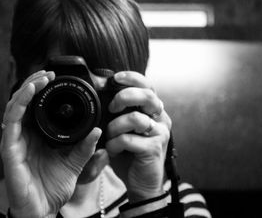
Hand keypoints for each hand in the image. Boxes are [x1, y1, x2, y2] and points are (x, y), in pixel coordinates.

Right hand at [0, 70, 101, 217]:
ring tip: (40, 78)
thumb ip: (84, 147)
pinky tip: (29, 93)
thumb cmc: (53, 188)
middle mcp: (23, 135)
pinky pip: (11, 122)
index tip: (54, 77)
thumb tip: (98, 131)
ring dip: (26, 89)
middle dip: (33, 83)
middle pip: (23, 101)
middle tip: (47, 72)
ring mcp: (14, 141)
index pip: (34, 106)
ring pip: (14, 106)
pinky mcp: (9, 149)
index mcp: (36, 136)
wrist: (43, 210)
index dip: (41, 89)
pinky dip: (18, 104)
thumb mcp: (75, 164)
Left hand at [106, 71, 171, 202]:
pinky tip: (113, 150)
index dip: (132, 78)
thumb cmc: (130, 153)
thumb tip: (101, 92)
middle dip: (125, 97)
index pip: (147, 86)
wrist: (141, 183)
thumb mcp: (122, 128)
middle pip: (147, 96)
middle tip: (112, 107)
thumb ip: (118, 111)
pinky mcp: (154, 148)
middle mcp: (161, 118)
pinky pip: (129, 139)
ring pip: (135, 118)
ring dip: (115, 127)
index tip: (115, 78)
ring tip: (110, 136)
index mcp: (153, 110)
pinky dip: (115, 144)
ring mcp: (160, 133)